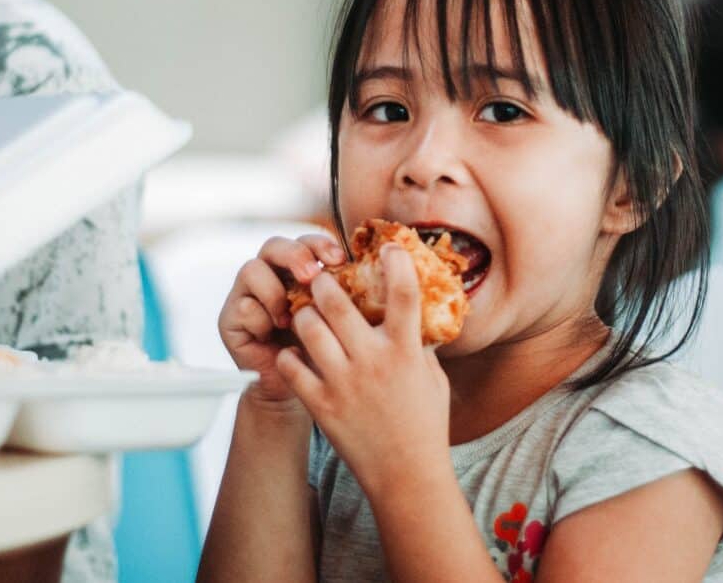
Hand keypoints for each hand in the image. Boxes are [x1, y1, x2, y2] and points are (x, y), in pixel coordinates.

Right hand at [218, 234, 344, 406]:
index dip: (320, 244)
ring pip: (251, 270)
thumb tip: (373, 274)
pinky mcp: (230, 318)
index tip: (340, 259)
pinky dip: (261, 320)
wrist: (294, 389)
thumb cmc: (319, 350)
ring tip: (289, 316)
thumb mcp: (337, 319)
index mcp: (296, 270)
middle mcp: (270, 276)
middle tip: (312, 276)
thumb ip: (344, 294)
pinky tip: (273, 335)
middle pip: (273, 245)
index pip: (305, 242)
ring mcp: (246, 295)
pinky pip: (242, 307)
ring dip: (274, 291)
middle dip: (295, 256)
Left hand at [276, 243, 451, 494]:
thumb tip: (420, 316)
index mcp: (406, 351)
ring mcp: (343, 383)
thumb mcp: (432, 378)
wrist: (406, 475)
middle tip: (321, 280)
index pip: (404, 294)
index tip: (389, 246)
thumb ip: (422, 345)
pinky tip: (296, 355)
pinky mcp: (321, 405)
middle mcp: (372, 361)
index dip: (396, 262)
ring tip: (305, 315)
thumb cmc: (425, 425)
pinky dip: (289, 356)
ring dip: (304, 316)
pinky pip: (291, 366)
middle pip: (337, 303)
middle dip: (324, 283)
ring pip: (307, 329)